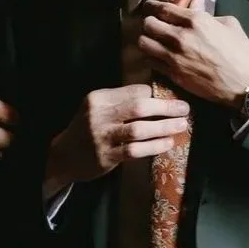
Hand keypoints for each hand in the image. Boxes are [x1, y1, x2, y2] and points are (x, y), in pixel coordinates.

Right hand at [45, 85, 189, 194]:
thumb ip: (121, 102)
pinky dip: (154, 146)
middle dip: (165, 107)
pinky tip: (167, 143)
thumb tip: (158, 97)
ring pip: (139, 129)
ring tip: (181, 125)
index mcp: (99, 98)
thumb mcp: (98, 109)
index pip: (133, 91)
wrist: (63, 156)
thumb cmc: (88, 129)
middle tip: (184, 108)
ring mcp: (102, 137)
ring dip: (164, 127)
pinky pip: (135, 150)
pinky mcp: (106, 156)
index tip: (173, 97)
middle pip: (139, 107)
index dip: (156, 94)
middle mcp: (99, 115)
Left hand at [139, 0, 248, 108]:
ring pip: (144, 43)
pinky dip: (151, 57)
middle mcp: (181, 37)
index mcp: (196, 20)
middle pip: (149, 24)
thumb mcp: (229, 24)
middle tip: (153, 26)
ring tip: (152, 41)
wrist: (245, 85)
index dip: (152, 6)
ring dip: (146, 40)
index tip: (149, 6)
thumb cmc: (241, 53)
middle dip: (149, 23)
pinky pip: (150, 62)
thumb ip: (207, 12)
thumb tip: (194, 4)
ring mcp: (175, 57)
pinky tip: (157, 57)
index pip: (163, 9)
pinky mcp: (173, 74)